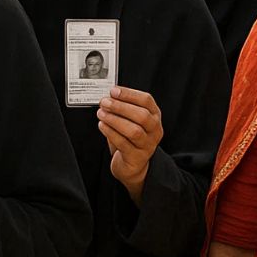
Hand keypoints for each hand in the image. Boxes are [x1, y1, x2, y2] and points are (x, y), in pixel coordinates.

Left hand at [98, 86, 163, 203]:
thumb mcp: (131, 121)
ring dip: (115, 120)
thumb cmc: (130, 139)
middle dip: (121, 107)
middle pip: (142, 116)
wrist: (133, 165)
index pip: (146, 101)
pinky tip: (102, 126)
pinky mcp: (137, 157)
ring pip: (134, 131)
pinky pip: (123, 144)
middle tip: (105, 102)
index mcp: (155, 116)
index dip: (129, 94)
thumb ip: (123, 109)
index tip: (113, 91)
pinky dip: (111, 133)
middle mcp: (155, 130)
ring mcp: (148, 144)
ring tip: (101, 114)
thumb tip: (108, 97)